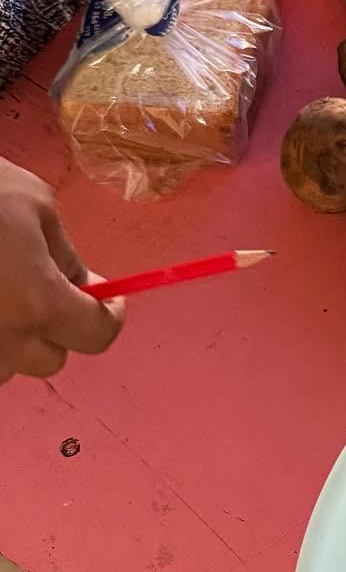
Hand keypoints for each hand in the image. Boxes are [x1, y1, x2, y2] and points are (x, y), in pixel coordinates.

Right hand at [0, 159, 123, 383]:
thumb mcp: (34, 205)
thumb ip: (64, 254)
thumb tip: (85, 284)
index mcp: (37, 303)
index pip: (97, 335)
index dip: (109, 316)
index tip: (108, 298)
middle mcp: (2, 339)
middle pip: (49, 360)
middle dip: (56, 328)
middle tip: (44, 287)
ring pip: (5, 366)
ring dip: (11, 340)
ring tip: (0, 295)